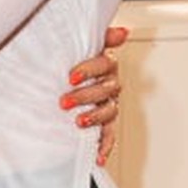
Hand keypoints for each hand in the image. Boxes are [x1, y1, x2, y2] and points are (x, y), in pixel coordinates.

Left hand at [60, 26, 127, 165]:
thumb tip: (124, 31)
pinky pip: (110, 135)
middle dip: (84, 96)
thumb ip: (101, 36)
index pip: (104, 64)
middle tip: (64, 101)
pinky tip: (97, 156)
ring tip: (78, 122)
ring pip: (109, 111)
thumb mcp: (82, 44)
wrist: (67, 75)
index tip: (71, 76)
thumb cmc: (74, 58)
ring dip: (94, 117)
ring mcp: (109, 103)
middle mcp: (111, 83)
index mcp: (106, 63)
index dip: (88, 70)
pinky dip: (105, 146)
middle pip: (105, 89)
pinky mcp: (106, 122)